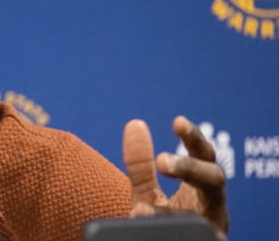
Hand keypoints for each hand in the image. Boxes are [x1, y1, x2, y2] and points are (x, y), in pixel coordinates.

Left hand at [122, 116, 228, 239]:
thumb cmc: (166, 221)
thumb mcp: (149, 193)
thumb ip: (141, 164)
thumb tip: (134, 124)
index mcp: (202, 186)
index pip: (204, 155)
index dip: (194, 138)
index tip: (178, 121)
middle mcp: (213, 207)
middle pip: (215, 179)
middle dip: (190, 168)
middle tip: (162, 161)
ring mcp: (212, 229)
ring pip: (205, 217)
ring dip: (171, 213)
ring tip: (139, 209)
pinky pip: (195, 239)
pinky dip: (172, 233)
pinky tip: (149, 225)